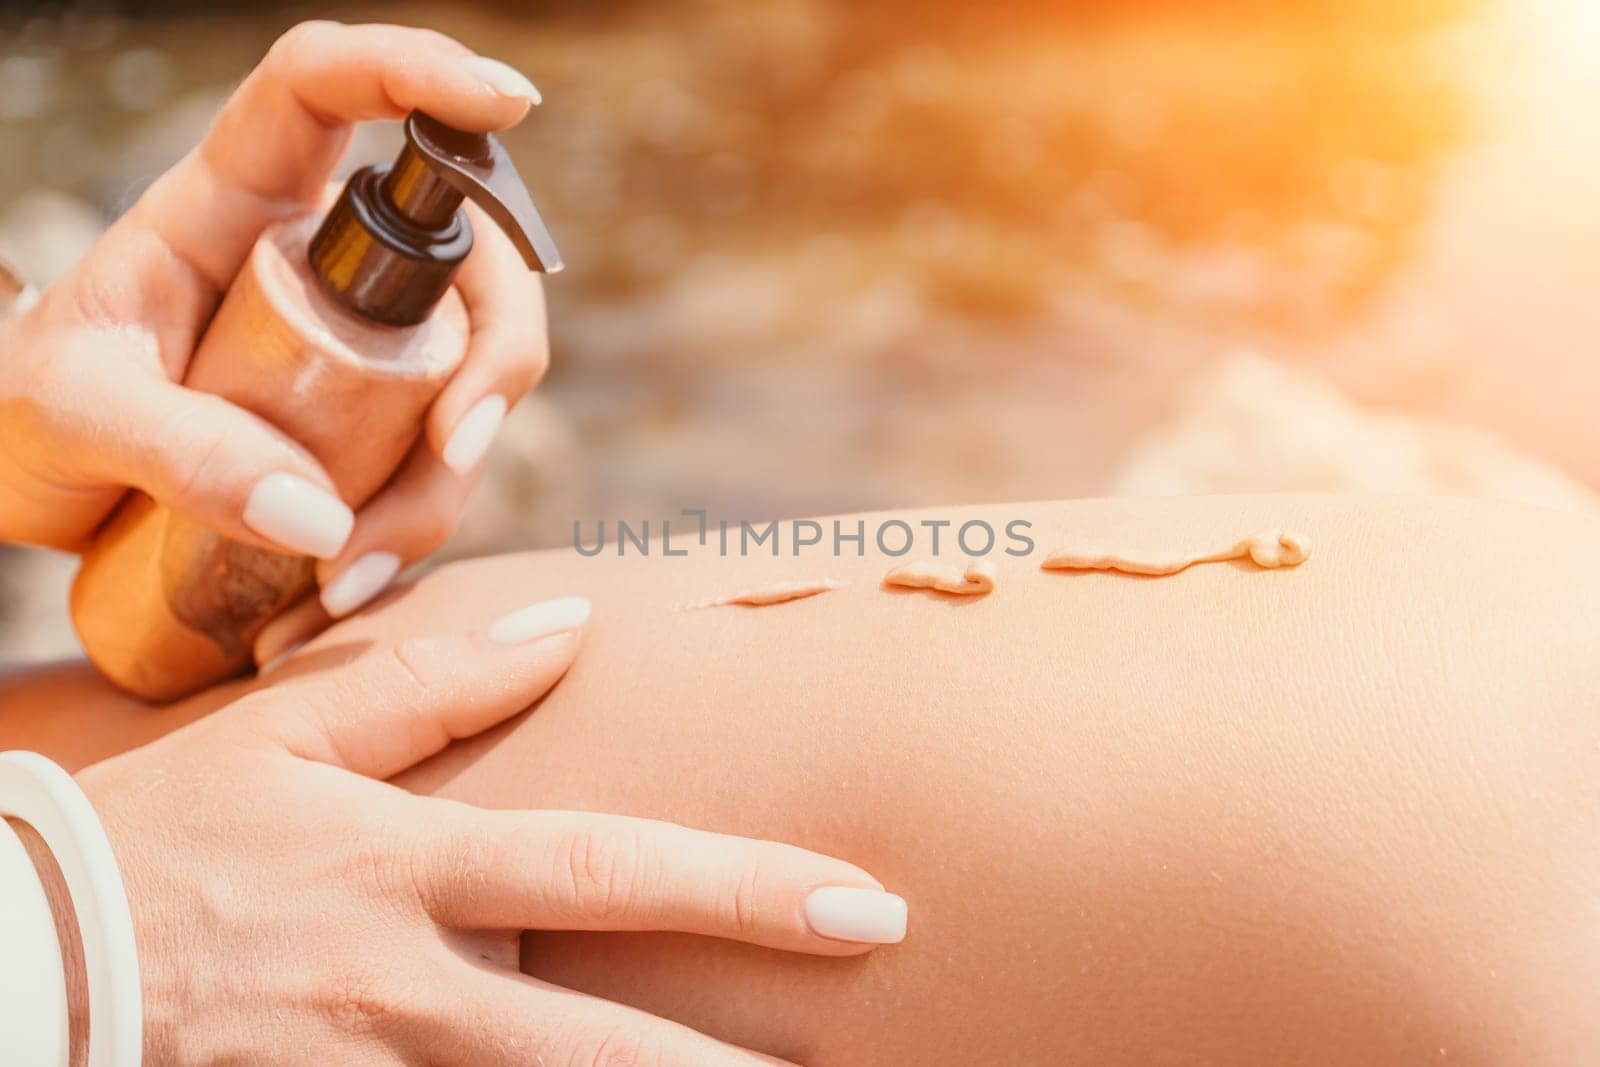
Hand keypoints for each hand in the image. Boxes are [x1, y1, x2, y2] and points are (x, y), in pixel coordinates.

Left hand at [0, 21, 548, 613]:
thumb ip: (180, 453)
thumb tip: (323, 519)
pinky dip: (417, 527)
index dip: (421, 71)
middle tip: (457, 450)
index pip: (325, 91)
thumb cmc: (23, 417)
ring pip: (465, 379)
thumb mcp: (71, 419)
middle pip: (463, 261)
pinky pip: (436, 461)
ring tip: (346, 578)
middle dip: (494, 354)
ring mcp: (354, 341)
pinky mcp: (366, 420)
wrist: (24, 489)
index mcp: (230, 202)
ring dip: (445, 482)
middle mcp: (317, 259)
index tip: (509, 102)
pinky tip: (345, 590)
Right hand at [60, 596, 904, 1064]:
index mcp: (411, 868)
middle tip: (857, 1061)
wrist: (26, 964)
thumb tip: (569, 624)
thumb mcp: (288, 736)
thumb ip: (436, 684)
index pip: (609, 871)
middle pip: (602, 1040)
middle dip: (735, 1063)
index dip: (744, 889)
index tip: (862, 903)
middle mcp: (406, 986)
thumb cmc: (160, 838)